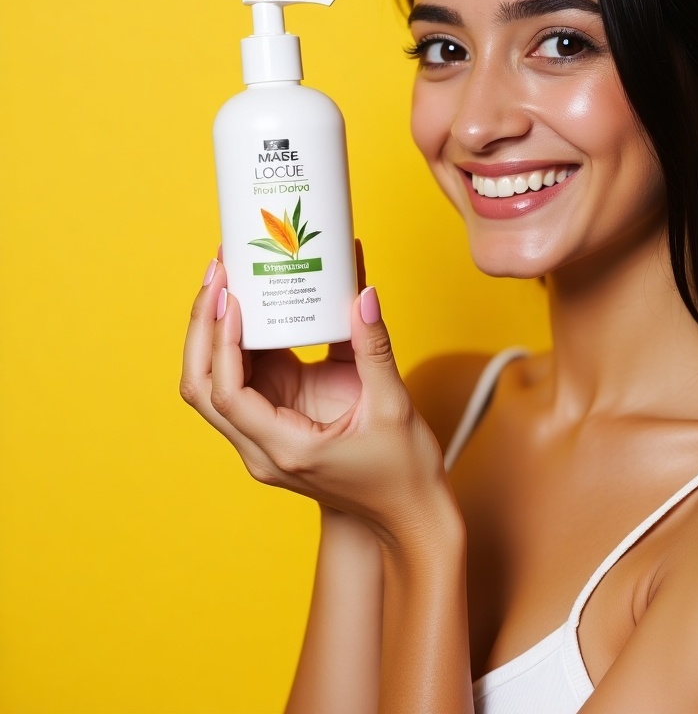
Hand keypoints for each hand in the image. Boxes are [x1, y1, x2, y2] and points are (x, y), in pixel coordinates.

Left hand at [180, 247, 453, 548]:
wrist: (405, 512)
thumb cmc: (401, 471)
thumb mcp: (393, 406)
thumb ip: (374, 348)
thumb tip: (363, 294)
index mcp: (285, 449)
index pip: (227, 394)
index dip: (222, 342)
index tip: (234, 297)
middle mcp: (263, 448)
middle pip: (204, 387)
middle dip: (204, 327)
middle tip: (219, 272)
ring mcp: (266, 437)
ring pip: (217, 382)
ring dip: (217, 331)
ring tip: (231, 278)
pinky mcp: (279, 423)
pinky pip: (249, 379)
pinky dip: (247, 340)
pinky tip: (259, 303)